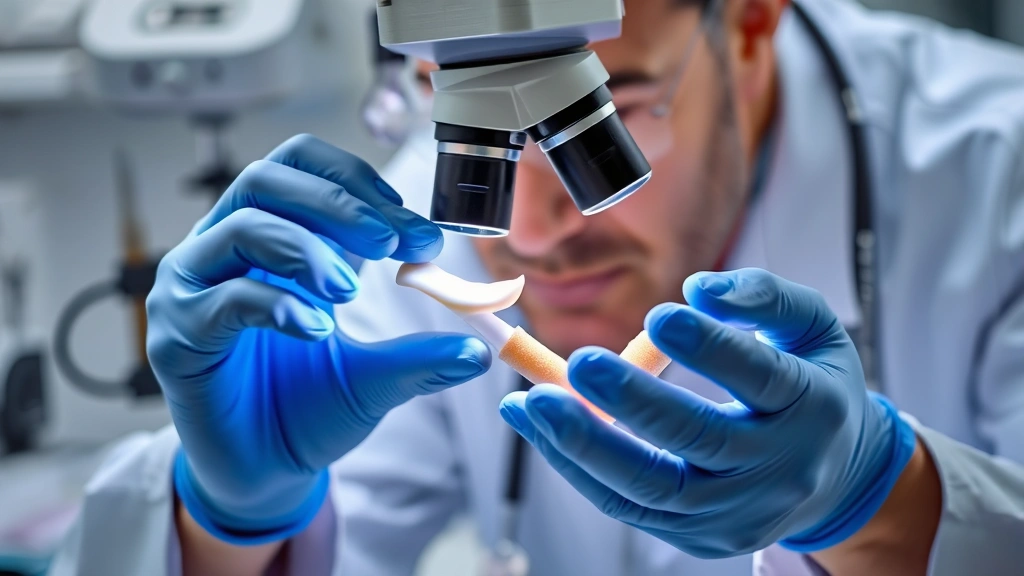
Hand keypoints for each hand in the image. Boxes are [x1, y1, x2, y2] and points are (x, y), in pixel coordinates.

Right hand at [147, 135, 489, 544]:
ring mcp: (192, 287)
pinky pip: (224, 299)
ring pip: (244, 227)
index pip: (301, 167)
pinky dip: (278, 304)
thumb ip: (420, 358)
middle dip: (337, 203)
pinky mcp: (177, 334)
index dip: (356, 183)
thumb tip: (482, 350)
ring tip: (351, 289)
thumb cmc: (307, 409)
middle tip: (391, 243)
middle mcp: (224, 248)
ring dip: (308, 248)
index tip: (411, 226)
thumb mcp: (374, 378)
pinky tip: (316, 329)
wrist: (262, 472)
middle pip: (267, 180)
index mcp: (270, 238)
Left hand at [499, 268, 915, 557]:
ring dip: (586, 446)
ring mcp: (739, 513)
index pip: (761, 378)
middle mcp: (780, 470)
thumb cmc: (813, 387)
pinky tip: (542, 428)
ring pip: (654, 488)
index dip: (711, 349)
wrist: (836, 477)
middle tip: (581, 364)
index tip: (659, 317)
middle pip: (700, 441)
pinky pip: (632, 507)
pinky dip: (580, 468)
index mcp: (813, 407)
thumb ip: (765, 298)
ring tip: (535, 403)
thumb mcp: (813, 328)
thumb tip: (699, 290)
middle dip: (634, 403)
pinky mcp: (704, 537)